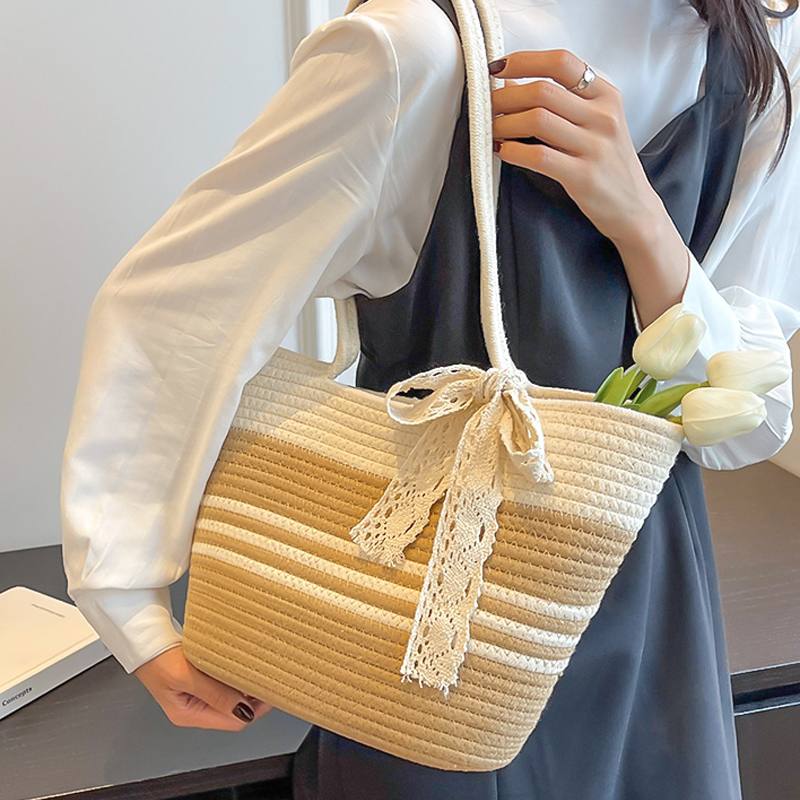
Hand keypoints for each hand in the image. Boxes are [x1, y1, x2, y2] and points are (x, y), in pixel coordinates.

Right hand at [134, 645, 272, 730]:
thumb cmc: (156, 658)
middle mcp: (193, 708)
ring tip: (256, 673)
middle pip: (233, 711)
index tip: (270, 693)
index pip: (232, 722)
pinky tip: (240, 667)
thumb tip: (243, 710)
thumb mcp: (186, 676)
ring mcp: (196, 694)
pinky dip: (234, 677)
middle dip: (252, 699)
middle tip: (267, 681)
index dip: (255, 710)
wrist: (143, 637)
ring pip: (230, 697)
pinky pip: (223, 684)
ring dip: (244, 687)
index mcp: (188, 714)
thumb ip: (215, 694)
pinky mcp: (197, 680)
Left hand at [490, 49, 661, 245]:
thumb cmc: (608, 164)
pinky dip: (513, 151)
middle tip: (488, 107)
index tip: (499, 68)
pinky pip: (539, 156)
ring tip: (492, 130)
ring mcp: (595, 146)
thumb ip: (559, 101)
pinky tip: (502, 151)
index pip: (562, 62)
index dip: (524, 61)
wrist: (634, 208)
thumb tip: (510, 83)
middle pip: (542, 90)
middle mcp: (603, 116)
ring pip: (537, 119)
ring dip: (504, 123)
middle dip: (505, 97)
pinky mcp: (583, 176)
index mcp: (606, 96)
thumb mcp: (594, 124)